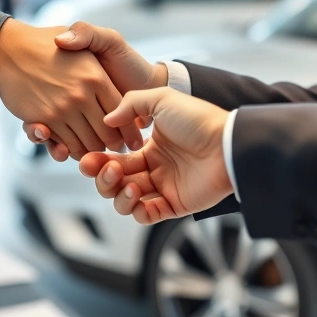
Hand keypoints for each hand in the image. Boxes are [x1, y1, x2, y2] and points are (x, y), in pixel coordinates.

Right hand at [0, 19, 143, 159]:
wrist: (8, 50)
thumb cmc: (44, 42)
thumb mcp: (77, 31)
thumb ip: (90, 37)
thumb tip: (96, 63)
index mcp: (95, 76)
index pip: (121, 111)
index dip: (128, 128)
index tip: (131, 137)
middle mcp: (81, 94)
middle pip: (107, 132)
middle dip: (114, 144)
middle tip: (115, 148)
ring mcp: (62, 109)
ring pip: (88, 143)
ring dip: (93, 151)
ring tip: (95, 149)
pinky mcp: (45, 120)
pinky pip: (66, 145)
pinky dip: (72, 151)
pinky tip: (73, 146)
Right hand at [79, 87, 233, 224]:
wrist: (228, 143)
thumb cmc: (199, 120)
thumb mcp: (163, 99)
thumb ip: (131, 104)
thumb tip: (107, 120)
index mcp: (150, 147)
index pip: (115, 159)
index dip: (98, 161)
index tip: (88, 158)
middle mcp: (155, 169)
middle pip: (115, 182)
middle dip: (103, 179)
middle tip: (109, 170)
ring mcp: (164, 188)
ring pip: (126, 202)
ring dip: (118, 195)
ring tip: (128, 184)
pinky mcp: (175, 206)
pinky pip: (146, 216)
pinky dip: (136, 210)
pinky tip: (137, 195)